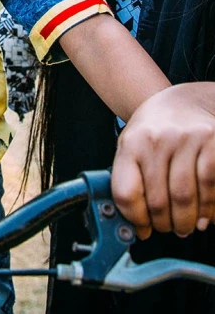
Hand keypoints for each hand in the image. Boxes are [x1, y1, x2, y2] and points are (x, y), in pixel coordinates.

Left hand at [112, 83, 214, 238]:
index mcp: (131, 144)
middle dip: (164, 225)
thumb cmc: (154, 132)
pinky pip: (211, 187)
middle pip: (159, 201)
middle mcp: (157, 140)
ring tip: (186, 226)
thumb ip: (132, 182)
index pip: (125, 192)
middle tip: (169, 230)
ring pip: (186, 198)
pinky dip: (209, 209)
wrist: (181, 102)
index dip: (134, 218)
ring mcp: (186, 140)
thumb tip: (140, 227)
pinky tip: (205, 215)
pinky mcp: (212, 142)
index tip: (141, 228)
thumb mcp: (132, 148)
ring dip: (187, 222)